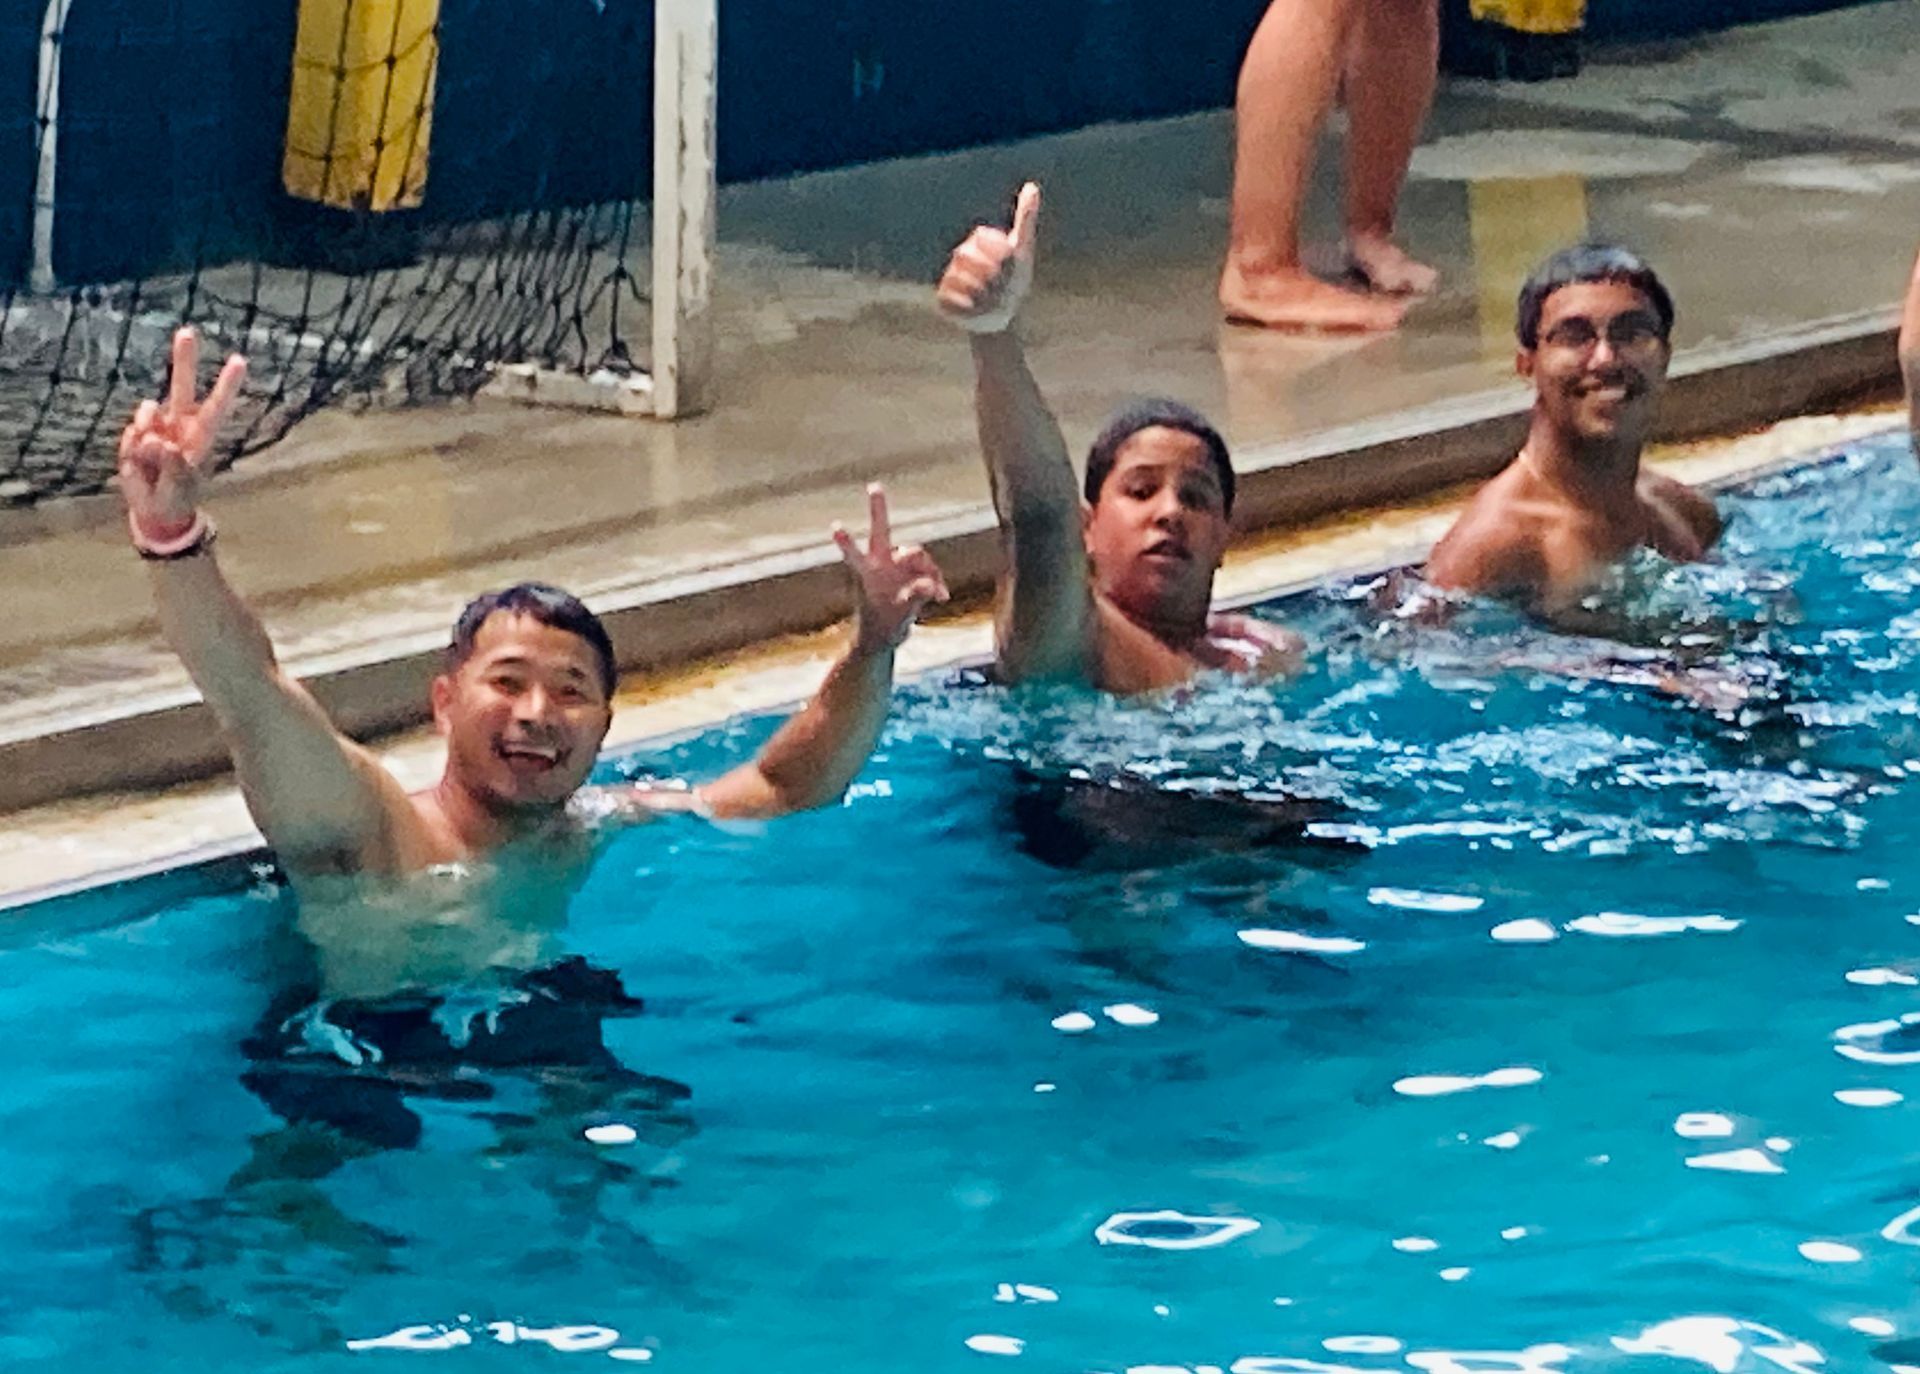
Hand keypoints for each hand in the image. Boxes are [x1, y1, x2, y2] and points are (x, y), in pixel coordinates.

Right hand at [117, 327, 247, 543]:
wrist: (154, 509)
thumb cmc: (176, 496)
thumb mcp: (179, 487)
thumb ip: (172, 466)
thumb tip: (157, 441)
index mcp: (201, 435)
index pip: (217, 406)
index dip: (226, 385)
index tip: (239, 360)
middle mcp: (180, 425)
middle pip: (182, 386)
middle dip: (183, 359)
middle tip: (186, 331)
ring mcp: (156, 427)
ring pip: (149, 409)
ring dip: (146, 430)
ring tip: (150, 458)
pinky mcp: (135, 434)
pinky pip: (131, 434)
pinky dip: (132, 449)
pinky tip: (138, 465)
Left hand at [834, 484, 949, 651]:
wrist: (887, 636)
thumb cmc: (883, 626)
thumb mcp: (897, 616)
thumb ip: (913, 597)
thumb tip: (931, 583)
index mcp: (869, 573)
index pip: (856, 554)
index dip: (847, 542)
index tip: (835, 527)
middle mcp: (883, 563)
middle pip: (882, 530)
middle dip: (879, 508)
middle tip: (873, 486)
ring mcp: (899, 565)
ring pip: (918, 555)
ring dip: (928, 571)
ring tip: (934, 594)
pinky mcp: (915, 572)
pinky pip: (931, 570)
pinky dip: (937, 583)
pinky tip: (942, 598)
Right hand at [935, 182, 1039, 334]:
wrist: (1004, 315)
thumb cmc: (1016, 281)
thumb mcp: (1023, 249)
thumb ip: (1025, 217)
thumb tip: (1032, 186)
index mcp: (979, 241)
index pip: (984, 239)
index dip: (1000, 255)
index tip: (1011, 266)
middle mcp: (961, 256)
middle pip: (969, 257)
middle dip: (991, 275)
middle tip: (1003, 288)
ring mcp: (949, 276)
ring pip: (962, 280)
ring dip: (984, 294)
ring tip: (993, 300)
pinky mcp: (942, 299)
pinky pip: (954, 300)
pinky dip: (970, 308)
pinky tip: (978, 310)